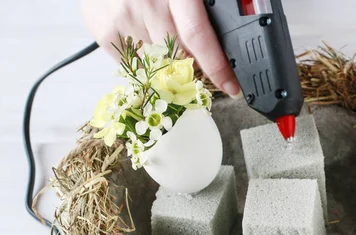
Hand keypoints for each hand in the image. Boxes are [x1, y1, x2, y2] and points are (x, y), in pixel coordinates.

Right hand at [82, 0, 241, 97]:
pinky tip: (143, 34)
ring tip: (163, 36)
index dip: (216, 66)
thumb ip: (199, 8)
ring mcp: (124, 19)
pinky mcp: (105, 31)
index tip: (230, 86)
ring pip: (158, 61)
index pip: (198, 36)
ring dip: (166, 58)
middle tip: (198, 64)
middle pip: (179, 55)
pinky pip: (134, 61)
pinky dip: (144, 56)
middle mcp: (148, 4)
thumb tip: (223, 34)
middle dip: (193, 66)